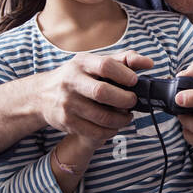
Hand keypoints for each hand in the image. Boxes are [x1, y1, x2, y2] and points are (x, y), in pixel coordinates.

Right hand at [33, 50, 152, 147]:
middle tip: (133, 102)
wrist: (42, 94)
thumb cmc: (77, 76)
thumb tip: (149, 64)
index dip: (124, 74)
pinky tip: (114, 126)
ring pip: (101, 117)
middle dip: (124, 100)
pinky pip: (94, 132)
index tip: (135, 82)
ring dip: (121, 120)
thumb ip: (123, 60)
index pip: (105, 65)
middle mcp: (71, 82)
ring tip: (127, 116)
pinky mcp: (67, 122)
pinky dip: (110, 131)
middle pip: (102, 93)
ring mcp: (68, 103)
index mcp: (81, 63)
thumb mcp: (94, 62)